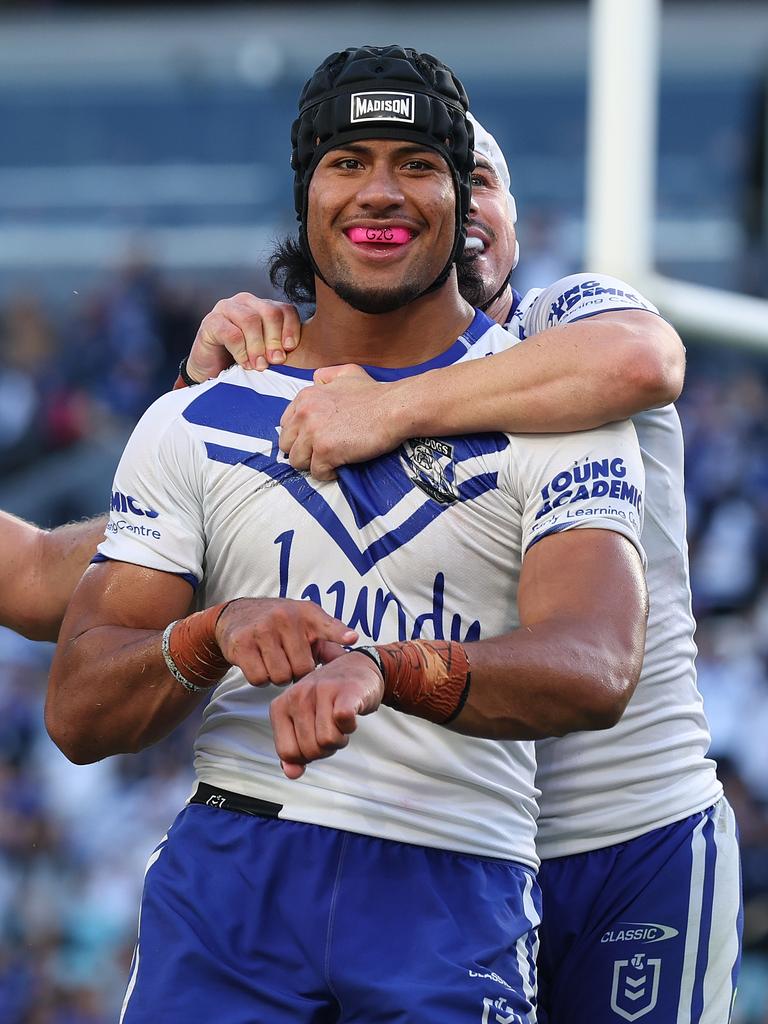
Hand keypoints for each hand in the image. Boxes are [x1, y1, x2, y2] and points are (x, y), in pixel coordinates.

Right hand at [185, 293, 301, 380]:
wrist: (212, 372)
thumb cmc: (245, 362)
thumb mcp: (269, 354)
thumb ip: (284, 348)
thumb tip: (306, 354)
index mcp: (264, 307)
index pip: (286, 309)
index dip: (291, 329)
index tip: (290, 350)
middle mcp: (246, 302)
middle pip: (270, 312)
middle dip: (275, 339)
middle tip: (275, 361)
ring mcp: (227, 308)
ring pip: (251, 321)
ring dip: (258, 347)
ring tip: (259, 366)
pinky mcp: (210, 321)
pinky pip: (231, 333)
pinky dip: (241, 351)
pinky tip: (244, 364)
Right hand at [214, 598, 356, 685]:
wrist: (237, 614)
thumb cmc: (280, 625)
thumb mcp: (305, 626)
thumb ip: (328, 644)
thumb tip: (352, 663)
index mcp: (306, 613)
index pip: (327, 624)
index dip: (339, 633)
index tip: (352, 637)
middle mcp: (285, 617)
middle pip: (302, 668)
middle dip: (296, 672)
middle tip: (288, 660)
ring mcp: (263, 629)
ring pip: (280, 676)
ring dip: (277, 676)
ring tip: (274, 660)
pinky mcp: (242, 643)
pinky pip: (259, 678)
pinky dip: (260, 678)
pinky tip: (258, 663)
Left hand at [269, 648, 384, 778]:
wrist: (358, 668)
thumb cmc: (328, 699)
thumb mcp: (303, 722)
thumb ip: (293, 749)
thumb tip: (291, 773)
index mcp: (280, 706)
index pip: (287, 752)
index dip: (306, 755)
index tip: (315, 739)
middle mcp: (297, 695)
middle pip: (310, 750)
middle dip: (325, 749)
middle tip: (331, 730)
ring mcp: (321, 691)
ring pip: (327, 741)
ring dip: (340, 739)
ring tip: (340, 723)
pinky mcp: (346, 690)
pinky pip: (343, 721)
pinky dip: (350, 726)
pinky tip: (350, 716)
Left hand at [279, 365, 405, 479]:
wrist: (393, 408)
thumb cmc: (375, 394)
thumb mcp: (347, 373)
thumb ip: (326, 376)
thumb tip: (317, 380)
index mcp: (306, 397)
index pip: (286, 425)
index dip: (300, 435)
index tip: (315, 439)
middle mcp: (304, 414)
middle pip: (286, 445)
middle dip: (303, 451)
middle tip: (322, 452)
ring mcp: (313, 433)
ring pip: (297, 461)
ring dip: (314, 464)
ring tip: (332, 460)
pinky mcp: (325, 451)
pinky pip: (317, 473)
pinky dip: (329, 473)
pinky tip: (341, 466)